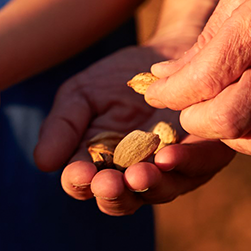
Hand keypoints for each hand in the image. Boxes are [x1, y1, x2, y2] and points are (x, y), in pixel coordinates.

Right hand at [34, 44, 234, 215]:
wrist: (167, 51)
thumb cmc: (117, 77)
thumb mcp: (80, 95)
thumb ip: (63, 125)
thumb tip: (43, 162)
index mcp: (99, 164)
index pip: (83, 184)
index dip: (78, 182)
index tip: (79, 171)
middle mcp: (135, 174)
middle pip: (122, 200)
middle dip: (114, 195)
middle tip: (107, 183)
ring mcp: (173, 169)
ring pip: (162, 190)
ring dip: (149, 185)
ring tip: (138, 174)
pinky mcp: (208, 153)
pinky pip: (199, 166)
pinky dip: (184, 164)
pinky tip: (168, 155)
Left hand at [146, 0, 250, 157]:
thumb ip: (201, 43)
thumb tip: (162, 78)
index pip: (205, 79)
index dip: (169, 94)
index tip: (154, 93)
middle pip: (229, 119)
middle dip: (194, 120)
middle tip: (185, 107)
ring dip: (228, 136)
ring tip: (217, 110)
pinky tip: (247, 112)